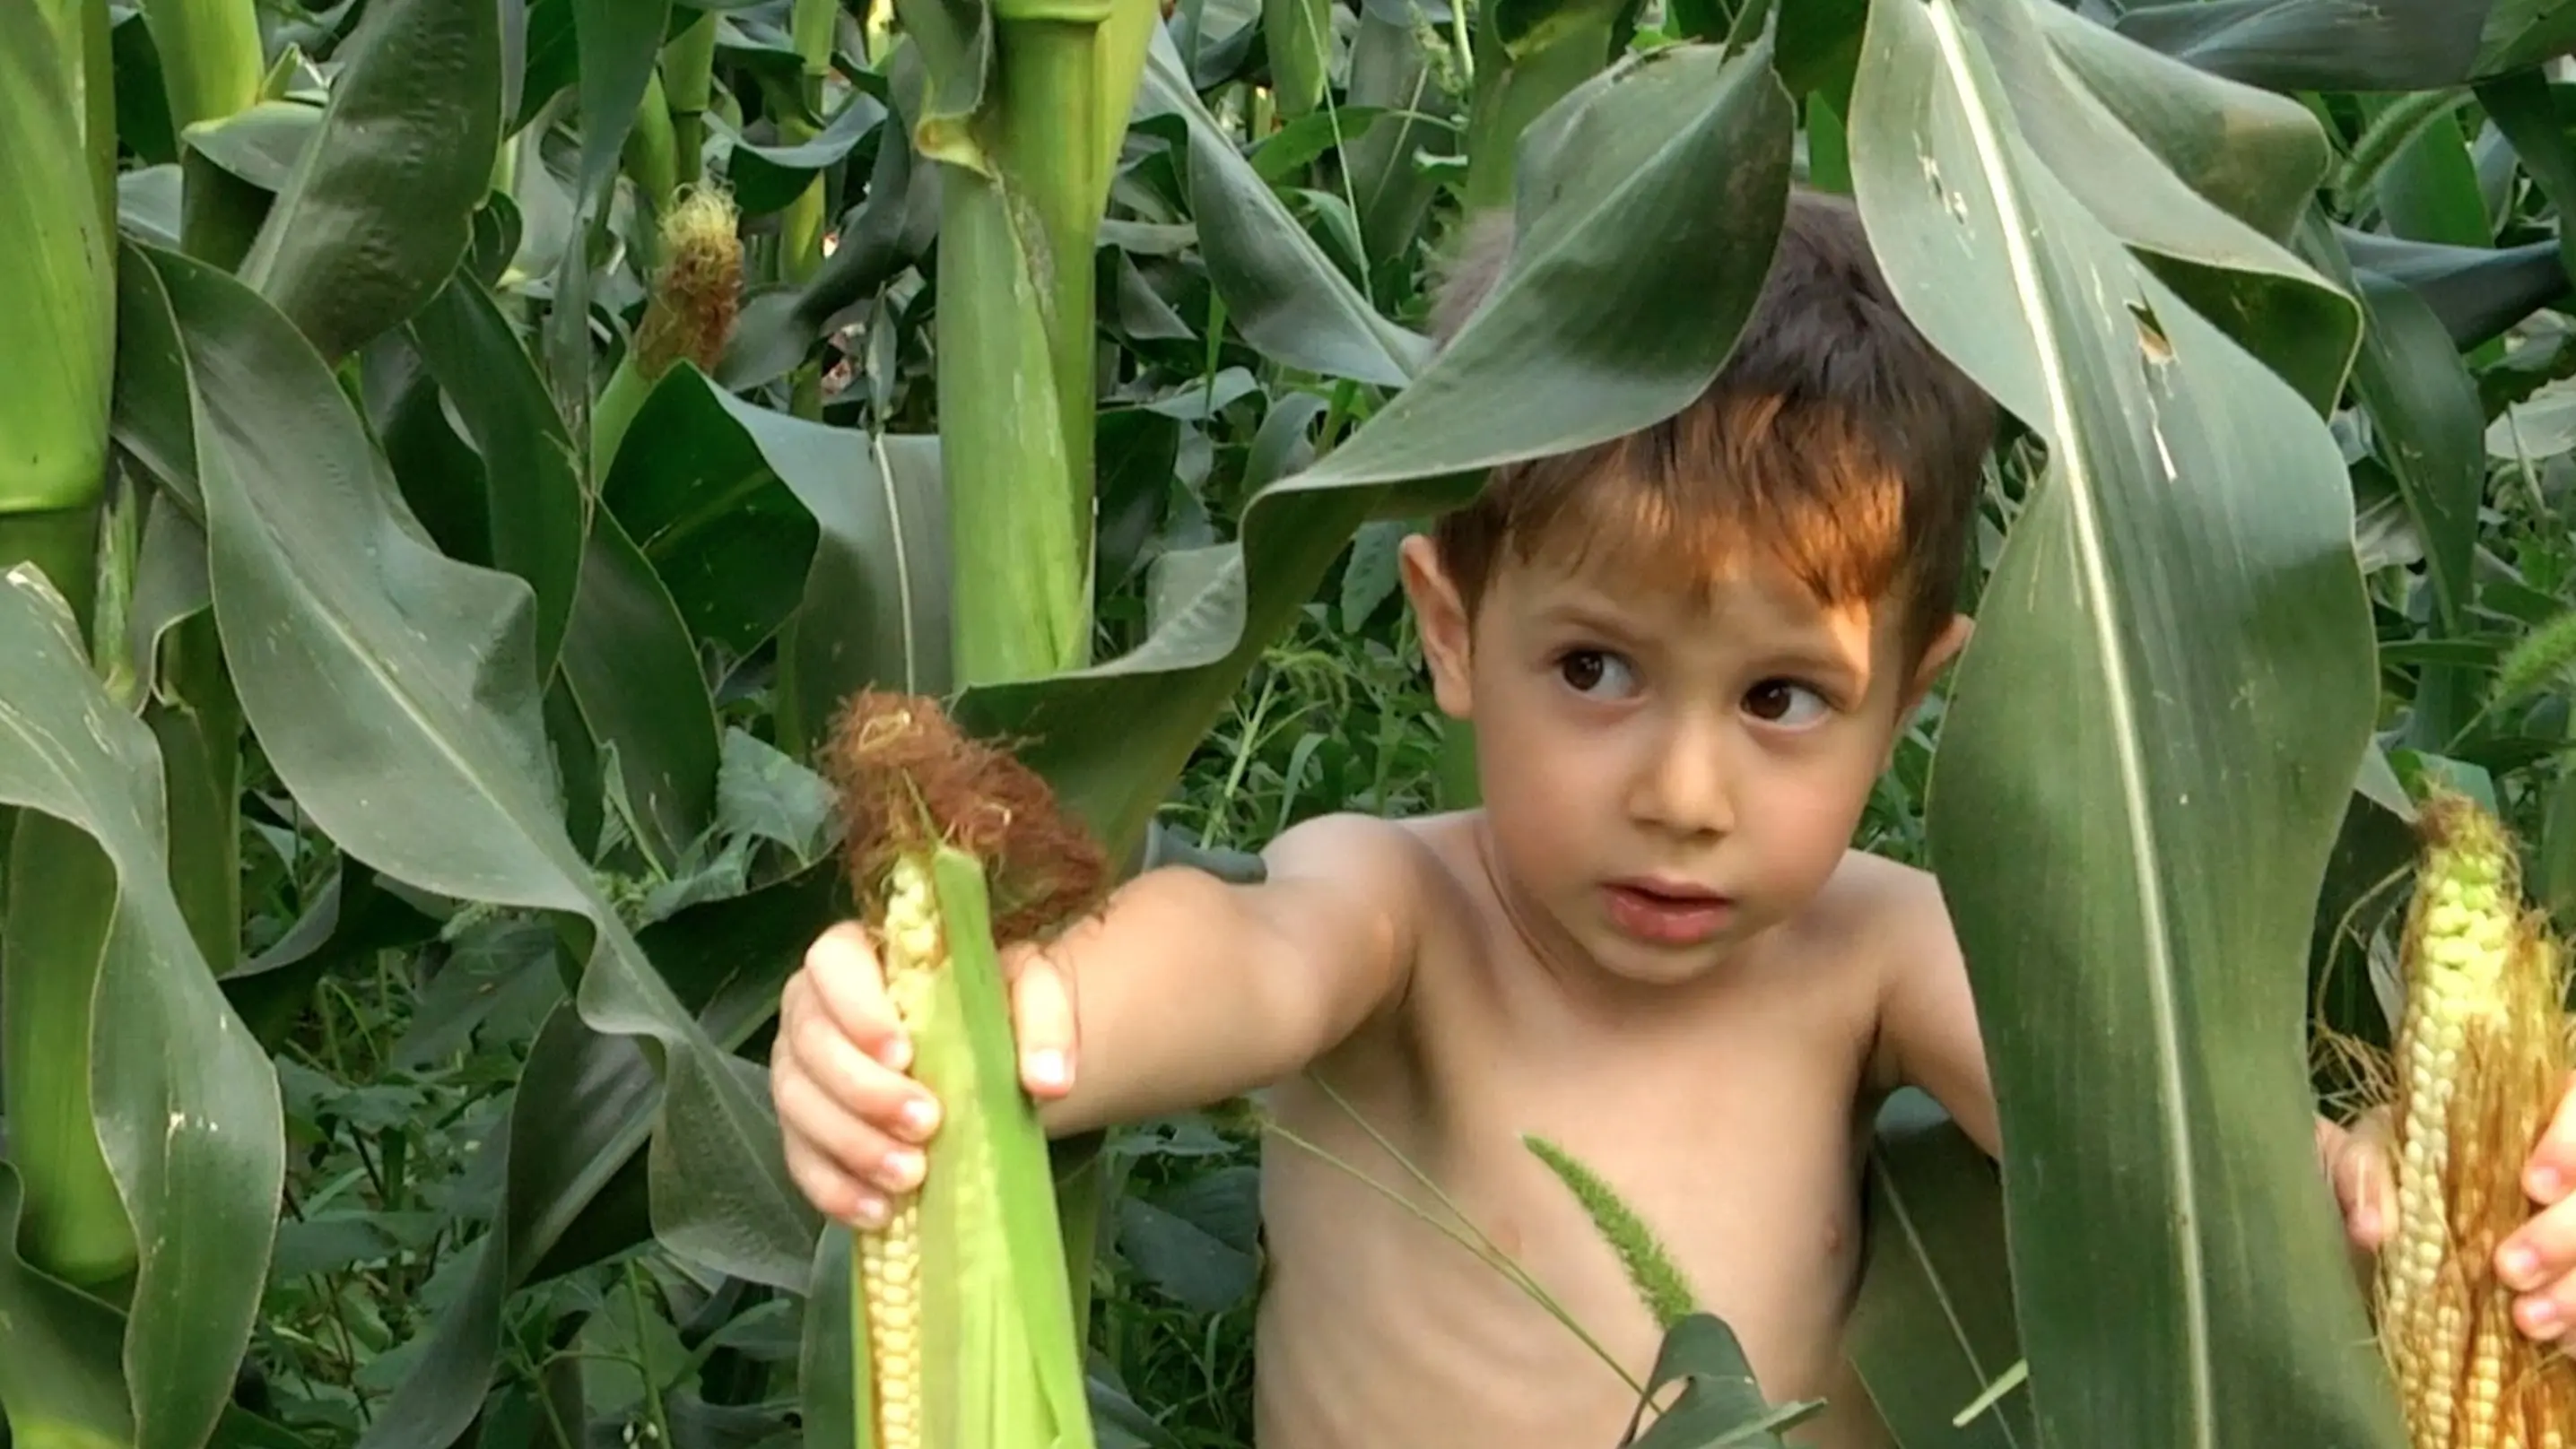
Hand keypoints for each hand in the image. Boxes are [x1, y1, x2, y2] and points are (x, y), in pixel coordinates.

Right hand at [770, 921, 1081, 1227]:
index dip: (855, 1008)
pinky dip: (835, 1188)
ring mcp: (804, 1072)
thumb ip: (1044, 1021)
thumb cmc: (998, 1014)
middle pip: (810, 1041)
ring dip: (851, 1145)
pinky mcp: (806, 1130)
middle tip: (926, 1124)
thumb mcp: (1033, 994)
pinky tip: (878, 1210)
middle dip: (863, 1090)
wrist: (993, 1066)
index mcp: (863, 957)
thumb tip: (1049, 1078)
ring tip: (910, 1175)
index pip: (831, 961)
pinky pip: (801, 1160)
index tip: (904, 1053)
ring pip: (797, 1105)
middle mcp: (817, 1009)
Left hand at [2320, 1077, 2575, 1341]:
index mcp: (2520, 1119)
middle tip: (2509, 1266)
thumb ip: (2361, 1175)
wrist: (2360, 1237)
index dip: (2570, 1143)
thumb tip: (2374, 1228)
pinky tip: (2555, 1339)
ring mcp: (2569, 1230)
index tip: (2532, 1184)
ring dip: (2575, 1288)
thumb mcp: (2357, 1160)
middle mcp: (2562, 1177)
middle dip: (2566, 1233)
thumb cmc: (2374, 1181)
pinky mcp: (2567, 1280)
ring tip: (2525, 1318)